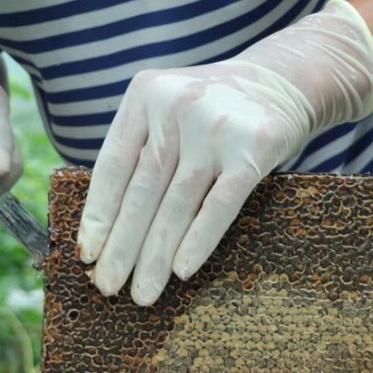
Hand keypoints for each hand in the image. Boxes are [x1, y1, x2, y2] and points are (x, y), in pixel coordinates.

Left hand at [78, 0, 372, 305]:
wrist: (284, 79)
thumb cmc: (214, 108)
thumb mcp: (169, 108)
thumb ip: (142, 147)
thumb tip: (106, 226)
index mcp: (146, 94)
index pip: (113, 165)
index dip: (98, 215)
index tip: (87, 255)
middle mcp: (177, 105)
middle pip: (142, 190)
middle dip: (122, 246)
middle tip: (108, 287)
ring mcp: (217, 126)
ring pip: (177, 203)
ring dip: (155, 256)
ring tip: (143, 293)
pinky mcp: (255, 147)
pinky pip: (220, 204)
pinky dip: (198, 240)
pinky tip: (181, 271)